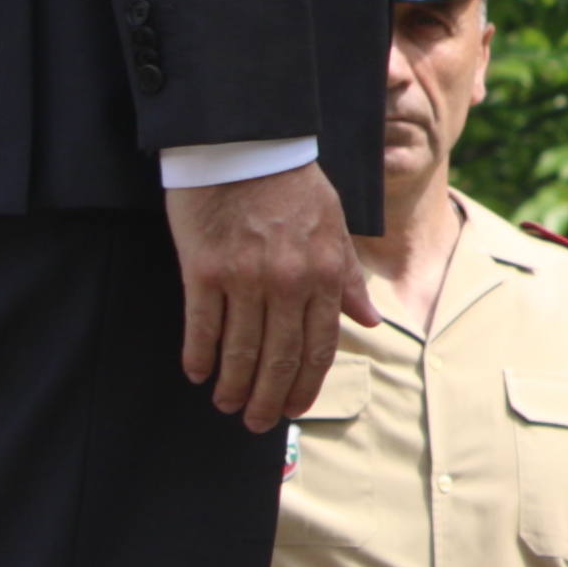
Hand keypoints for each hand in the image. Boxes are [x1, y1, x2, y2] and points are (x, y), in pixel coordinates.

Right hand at [170, 162, 379, 430]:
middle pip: (280, 357)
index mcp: (325, 271)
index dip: (306, 383)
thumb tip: (369, 322)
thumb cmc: (292, 184)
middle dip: (269, 398)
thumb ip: (348, 276)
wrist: (245, 143)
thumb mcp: (335, 224)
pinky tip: (198, 373)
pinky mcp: (205, 270)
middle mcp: (290, 281)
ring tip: (227, 405)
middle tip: (257, 423)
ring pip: (241, 351)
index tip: (294, 408)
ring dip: (234, 386)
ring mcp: (246, 278)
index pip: (321, 345)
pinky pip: (203, 327)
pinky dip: (200, 356)